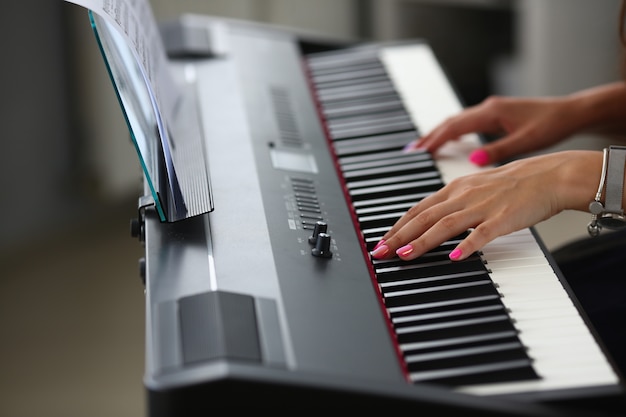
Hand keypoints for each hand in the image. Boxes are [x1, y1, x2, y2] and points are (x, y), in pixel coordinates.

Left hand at [370, 150, 601, 261]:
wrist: (550, 175)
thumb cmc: (515, 183)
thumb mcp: (476, 187)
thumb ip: (453, 201)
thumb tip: (431, 218)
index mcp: (455, 188)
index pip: (418, 208)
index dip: (397, 225)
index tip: (381, 241)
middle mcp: (463, 195)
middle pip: (424, 217)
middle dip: (399, 236)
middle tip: (379, 252)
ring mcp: (482, 206)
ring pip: (445, 225)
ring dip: (422, 241)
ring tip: (403, 256)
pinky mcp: (503, 218)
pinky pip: (482, 233)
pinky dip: (467, 245)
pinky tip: (454, 257)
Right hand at [404, 96, 581, 165]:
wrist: (571, 112)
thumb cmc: (552, 124)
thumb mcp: (526, 141)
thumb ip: (499, 150)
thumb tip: (473, 160)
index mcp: (492, 112)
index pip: (455, 126)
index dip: (435, 140)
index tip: (420, 152)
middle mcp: (488, 109)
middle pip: (450, 122)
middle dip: (430, 136)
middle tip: (412, 151)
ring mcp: (491, 111)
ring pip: (456, 122)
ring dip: (439, 134)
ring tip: (422, 148)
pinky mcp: (495, 116)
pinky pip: (466, 124)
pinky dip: (452, 133)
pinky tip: (447, 142)